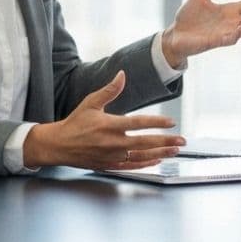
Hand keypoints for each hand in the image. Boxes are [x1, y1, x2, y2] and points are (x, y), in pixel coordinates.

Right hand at [24, 71, 185, 169]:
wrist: (58, 146)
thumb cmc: (75, 123)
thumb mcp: (90, 103)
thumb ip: (109, 90)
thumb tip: (122, 74)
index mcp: (109, 125)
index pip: (138, 123)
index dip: (157, 122)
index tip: (171, 122)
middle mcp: (112, 142)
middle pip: (145, 142)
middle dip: (166, 142)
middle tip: (182, 140)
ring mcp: (112, 156)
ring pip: (141, 157)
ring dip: (160, 154)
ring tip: (175, 151)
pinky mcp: (109, 165)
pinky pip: (131, 166)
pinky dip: (146, 164)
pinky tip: (157, 161)